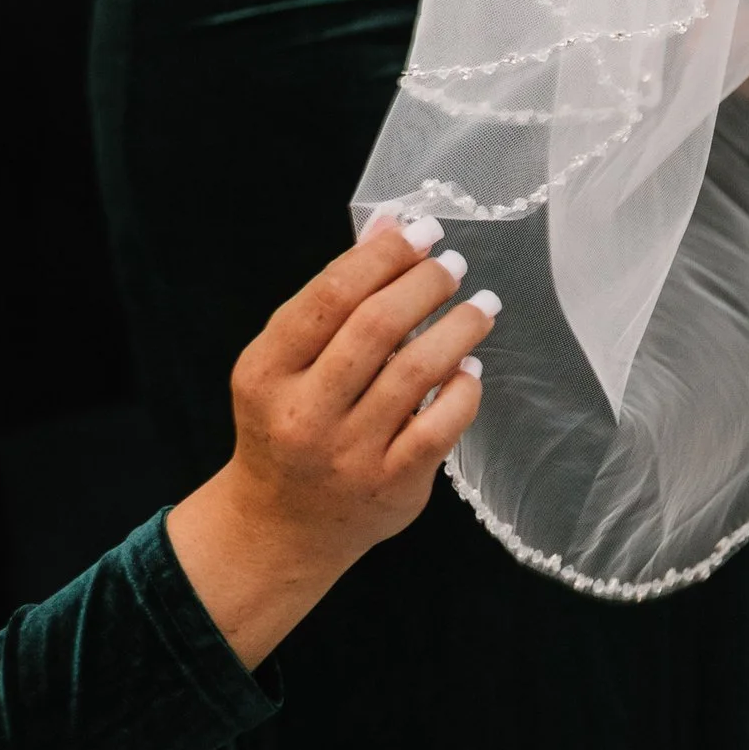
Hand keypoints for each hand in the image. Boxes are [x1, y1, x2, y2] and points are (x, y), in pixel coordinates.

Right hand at [163, 215, 495, 669]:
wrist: (280, 528)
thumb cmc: (289, 423)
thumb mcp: (289, 360)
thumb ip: (336, 292)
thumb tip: (392, 221)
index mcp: (265, 372)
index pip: (330, 296)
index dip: (384, 255)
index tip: (424, 233)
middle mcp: (302, 414)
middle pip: (376, 327)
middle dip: (426, 284)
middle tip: (455, 265)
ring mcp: (347, 455)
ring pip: (416, 373)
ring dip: (460, 327)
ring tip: (483, 305)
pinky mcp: (390, 487)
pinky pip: (440, 426)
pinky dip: (464, 389)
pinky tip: (470, 368)